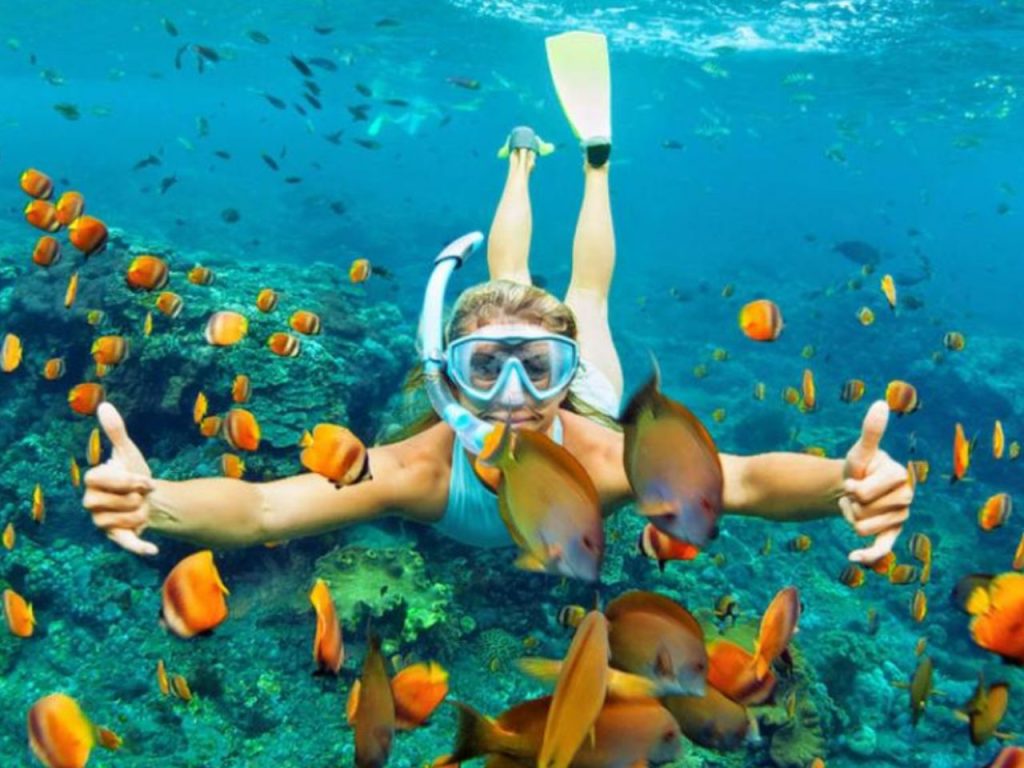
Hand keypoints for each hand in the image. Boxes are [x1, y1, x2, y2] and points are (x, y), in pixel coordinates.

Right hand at [82, 402, 158, 555]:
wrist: (149, 497)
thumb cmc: (134, 473)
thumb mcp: (127, 451)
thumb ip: (115, 431)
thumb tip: (104, 406)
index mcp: (92, 481)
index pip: (108, 482)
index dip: (130, 481)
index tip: (145, 480)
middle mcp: (91, 503)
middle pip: (119, 502)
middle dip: (138, 497)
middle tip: (141, 495)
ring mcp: (101, 522)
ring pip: (127, 519)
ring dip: (143, 512)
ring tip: (141, 506)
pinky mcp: (116, 538)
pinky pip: (125, 544)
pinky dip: (139, 547)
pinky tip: (153, 550)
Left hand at [839, 401, 912, 563]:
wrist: (853, 486)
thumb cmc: (860, 467)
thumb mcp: (862, 451)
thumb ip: (871, 431)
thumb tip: (880, 404)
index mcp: (901, 476)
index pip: (865, 493)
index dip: (852, 490)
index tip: (852, 481)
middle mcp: (906, 498)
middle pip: (864, 513)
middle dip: (850, 504)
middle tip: (854, 494)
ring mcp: (900, 518)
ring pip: (863, 529)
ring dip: (850, 518)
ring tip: (856, 506)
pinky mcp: (892, 535)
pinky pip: (881, 549)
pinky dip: (868, 556)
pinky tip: (852, 557)